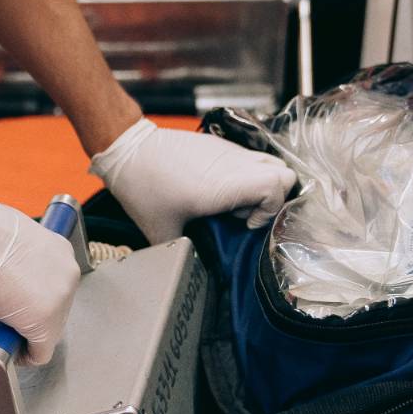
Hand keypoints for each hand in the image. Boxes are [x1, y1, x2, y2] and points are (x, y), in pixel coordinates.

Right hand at [0, 179, 79, 364]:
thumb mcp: (8, 243)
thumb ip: (17, 264)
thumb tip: (7, 284)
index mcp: (60, 251)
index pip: (52, 287)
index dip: (30, 299)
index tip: (14, 302)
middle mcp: (68, 275)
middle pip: (52, 310)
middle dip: (23, 316)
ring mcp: (59, 300)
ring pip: (45, 331)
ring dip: (18, 331)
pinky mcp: (44, 323)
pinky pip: (40, 352)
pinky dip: (23, 356)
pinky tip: (7, 349)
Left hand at [90, 118, 296, 244]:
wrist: (127, 148)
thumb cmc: (143, 186)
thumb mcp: (162, 229)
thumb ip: (185, 250)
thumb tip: (195, 269)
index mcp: (225, 185)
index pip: (276, 187)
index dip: (270, 210)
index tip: (246, 223)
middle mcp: (233, 164)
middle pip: (285, 174)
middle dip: (274, 198)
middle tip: (243, 213)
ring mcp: (228, 151)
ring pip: (271, 162)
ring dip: (261, 185)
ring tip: (234, 200)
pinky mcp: (219, 144)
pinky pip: (250, 157)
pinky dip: (247, 174)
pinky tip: (220, 188)